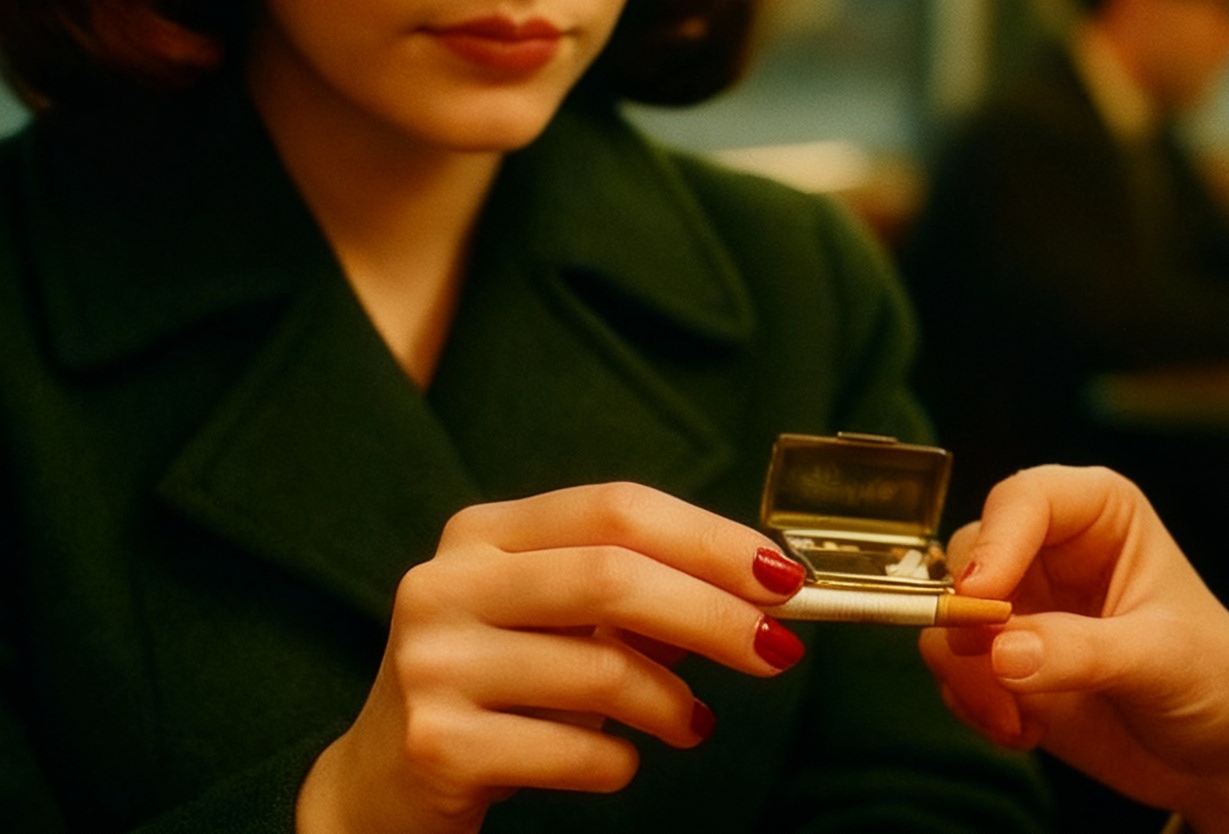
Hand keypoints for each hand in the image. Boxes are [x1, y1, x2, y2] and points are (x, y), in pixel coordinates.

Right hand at [296, 483, 808, 833]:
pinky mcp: (437, 744)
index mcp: (483, 533)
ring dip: (674, 704)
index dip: (711, 538)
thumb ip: (641, 594)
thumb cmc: (501, 684)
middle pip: (614, 576)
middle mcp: (448, 584)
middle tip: (777, 650)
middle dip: (715, 615)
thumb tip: (763, 590)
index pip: (615, 508)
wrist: (384, 779)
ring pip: (602, 671)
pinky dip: (623, 763)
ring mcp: (434, 663)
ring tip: (690, 722)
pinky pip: (576, 752)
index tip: (784, 576)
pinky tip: (620, 762)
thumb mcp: (556, 621)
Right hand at [918, 466, 1228, 833]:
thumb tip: (1002, 652)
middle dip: (971, 619)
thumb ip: (1083, 652)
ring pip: (948, 616)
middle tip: (996, 669)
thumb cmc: (1216, 679)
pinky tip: (1024, 731)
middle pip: (969, 556)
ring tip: (1019, 719)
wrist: (1222, 756)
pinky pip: (951, 669)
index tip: (980, 598)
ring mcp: (1021, 606)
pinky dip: (972, 704)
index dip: (996, 542)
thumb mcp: (1162, 659)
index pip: (1025, 499)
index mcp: (1099, 513)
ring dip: (968, 674)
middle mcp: (1048, 549)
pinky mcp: (1002, 661)